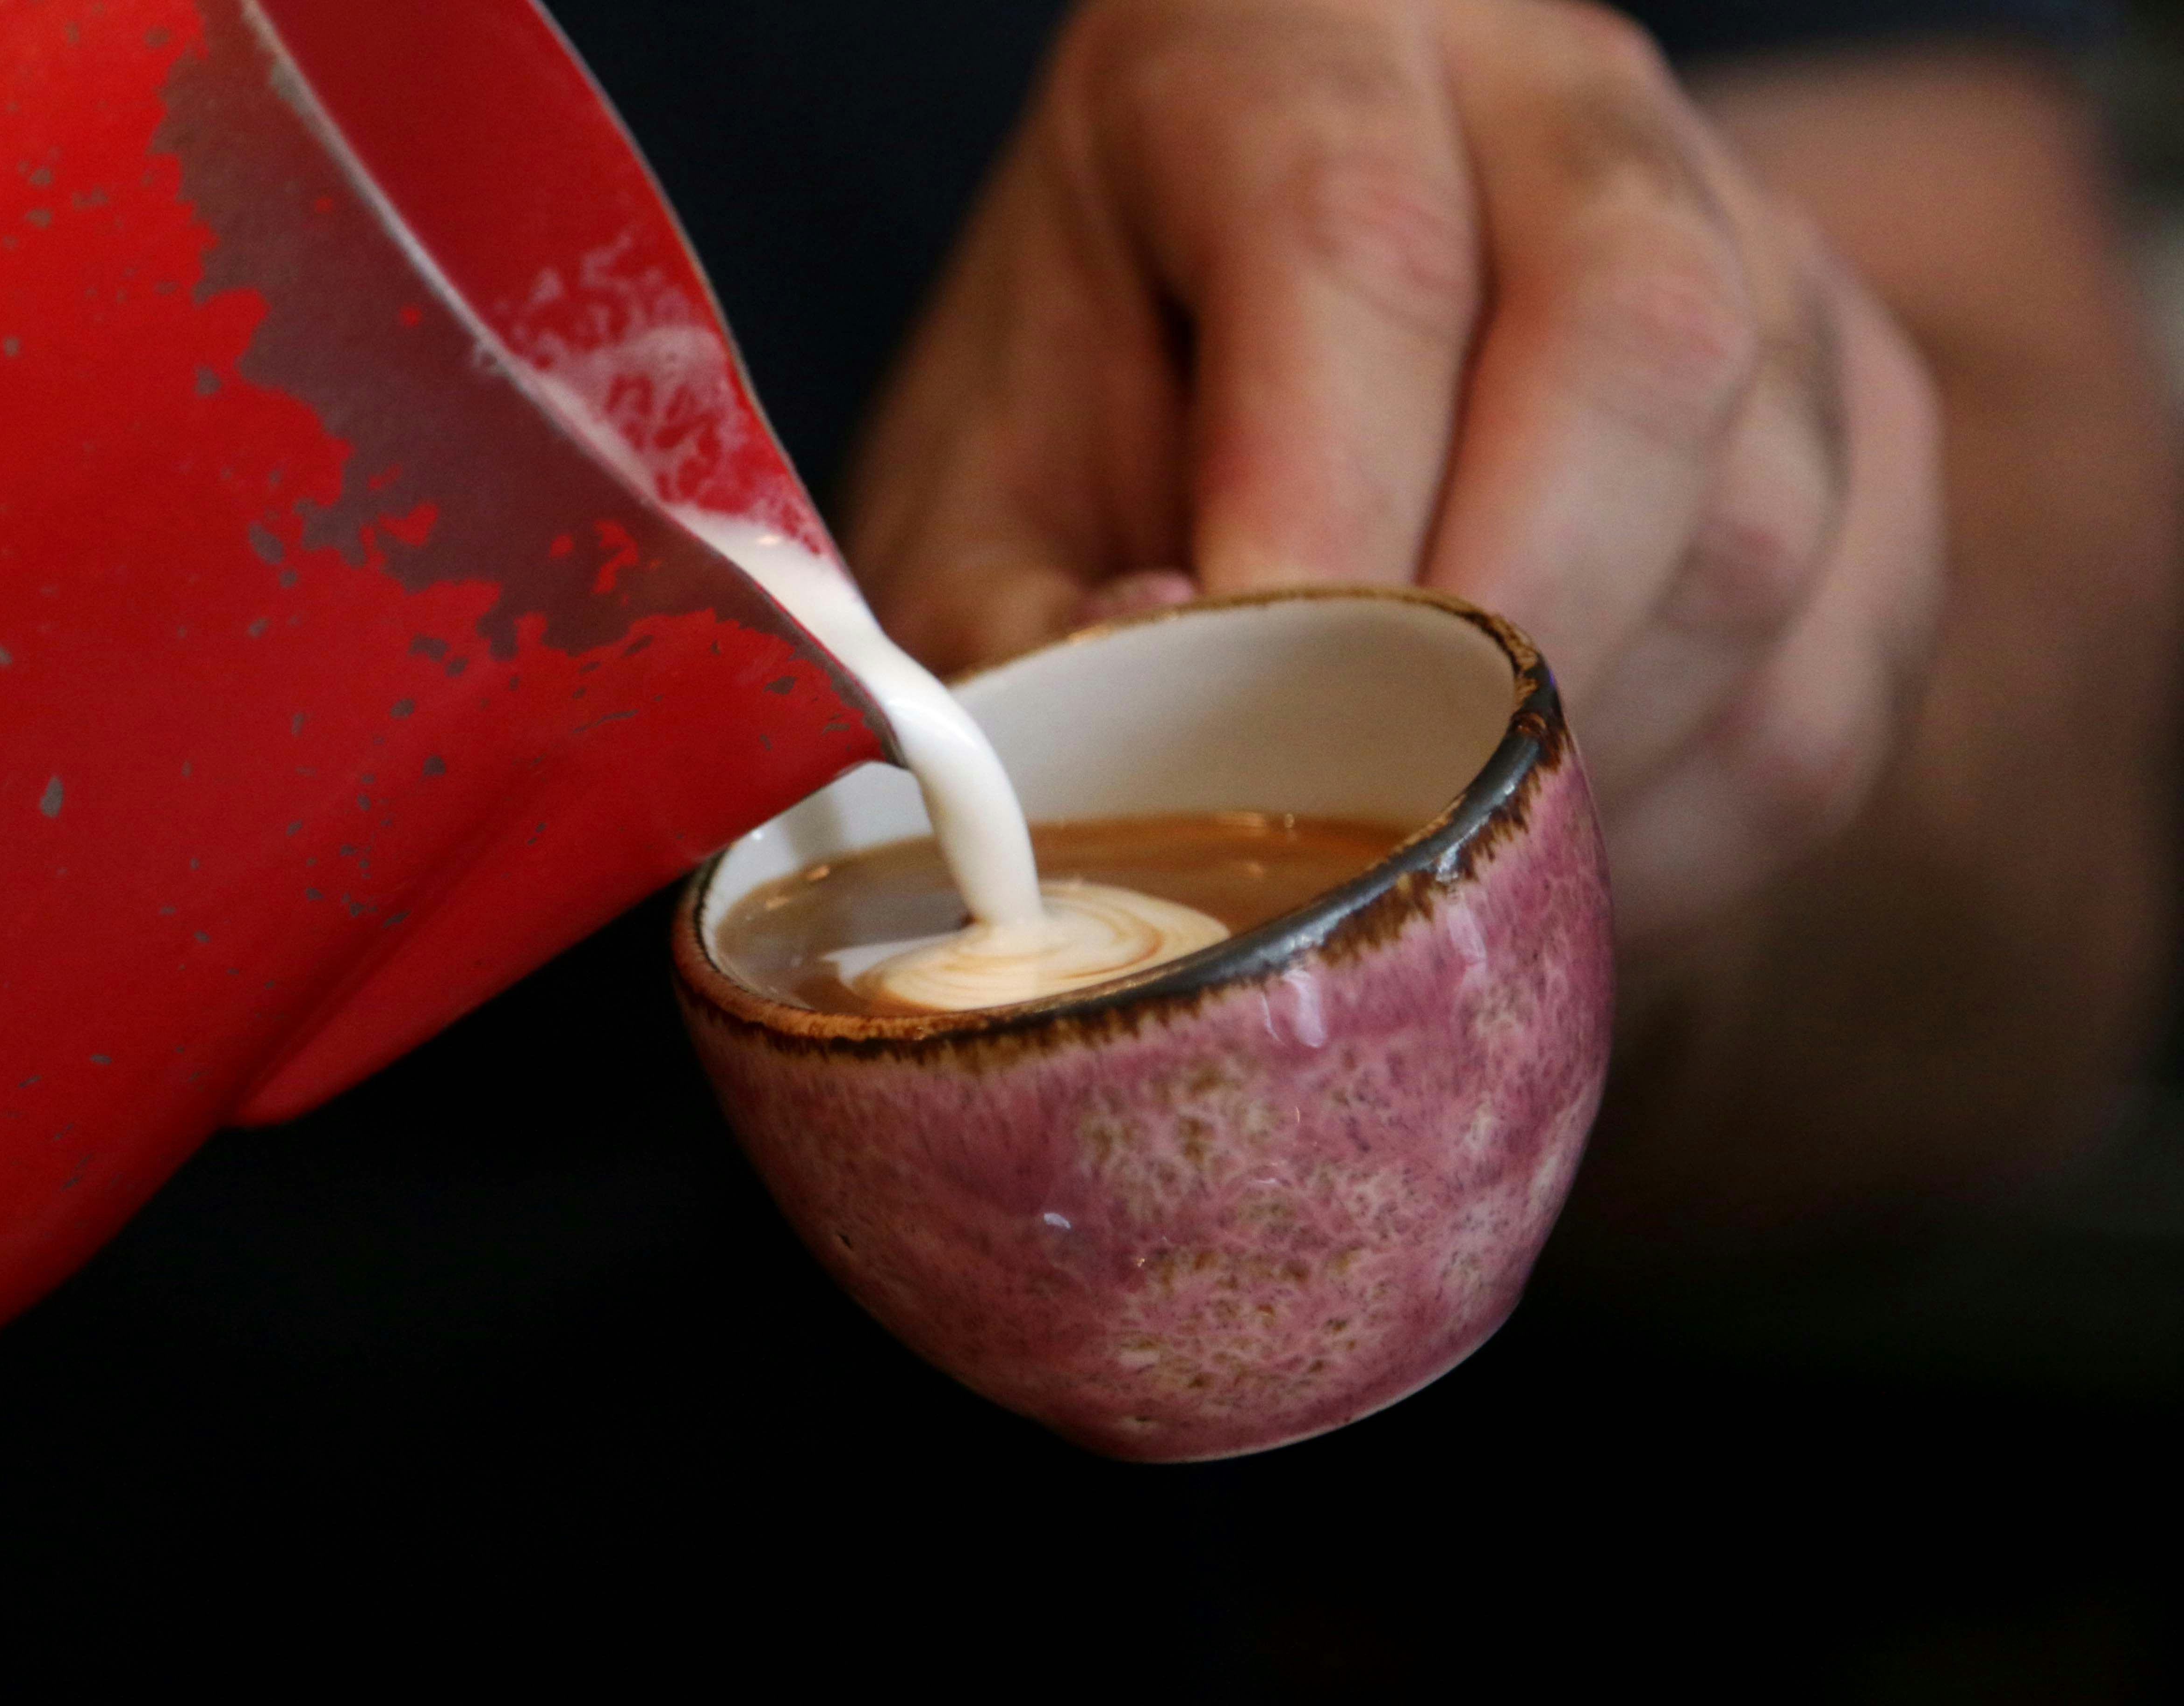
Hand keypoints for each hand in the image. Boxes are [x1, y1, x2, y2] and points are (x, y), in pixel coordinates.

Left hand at [843, 0, 1945, 944]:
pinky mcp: (1859, 435)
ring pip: (1760, 526)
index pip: (1361, 240)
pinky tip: (1533, 847)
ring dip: (1586, 753)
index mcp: (1299, 44)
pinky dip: (1677, 816)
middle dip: (1494, 645)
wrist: (1256, 392)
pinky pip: (1824, 679)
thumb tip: (1158, 713)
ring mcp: (1759, 252)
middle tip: (1363, 817)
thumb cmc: (1099, 438)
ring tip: (1423, 843)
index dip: (1317, 512)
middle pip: (1635, 345)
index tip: (1246, 714)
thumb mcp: (985, 504)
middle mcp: (1562, 104)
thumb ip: (1016, 622)